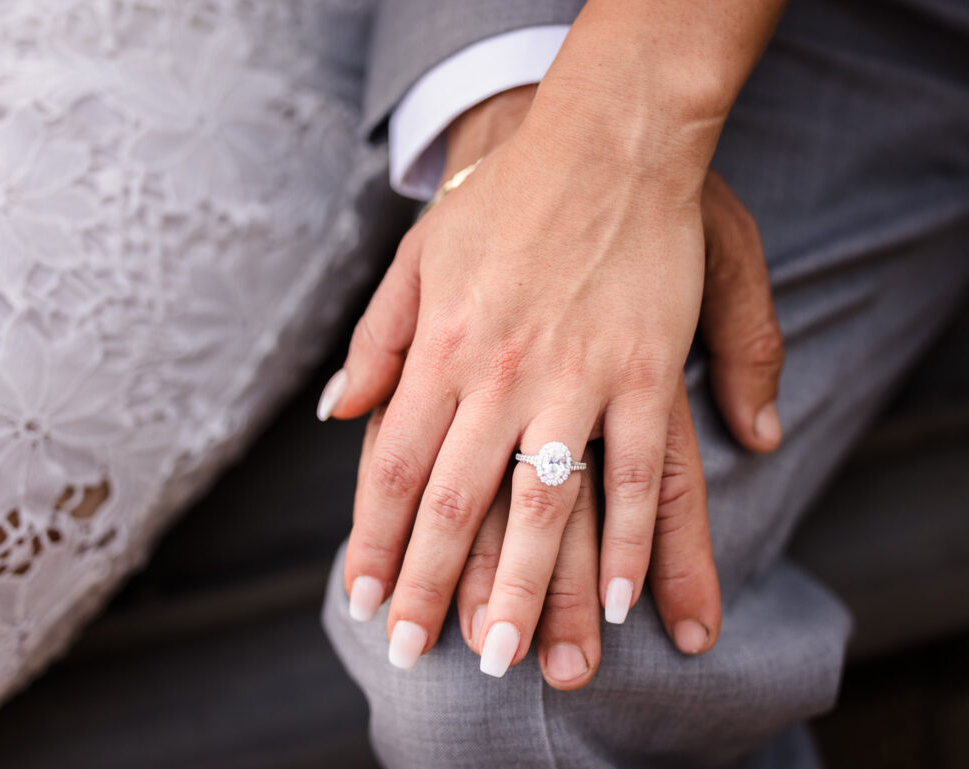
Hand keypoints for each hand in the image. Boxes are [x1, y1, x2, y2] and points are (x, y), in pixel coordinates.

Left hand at [328, 83, 781, 674]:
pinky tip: (619, 602)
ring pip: (543, 507)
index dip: (372, 542)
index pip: (392, 468)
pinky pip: (639, 473)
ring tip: (510, 659)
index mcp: (440, 348)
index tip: (362, 601)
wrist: (603, 137)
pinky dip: (631, 543)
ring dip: (524, 591)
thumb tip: (336, 413)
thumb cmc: (506, 198)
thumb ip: (377, 339)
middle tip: (416, 656)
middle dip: (429, 589)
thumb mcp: (418, 254)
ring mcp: (576, 376)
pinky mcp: (645, 371)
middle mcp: (499, 374)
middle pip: (455, 505)